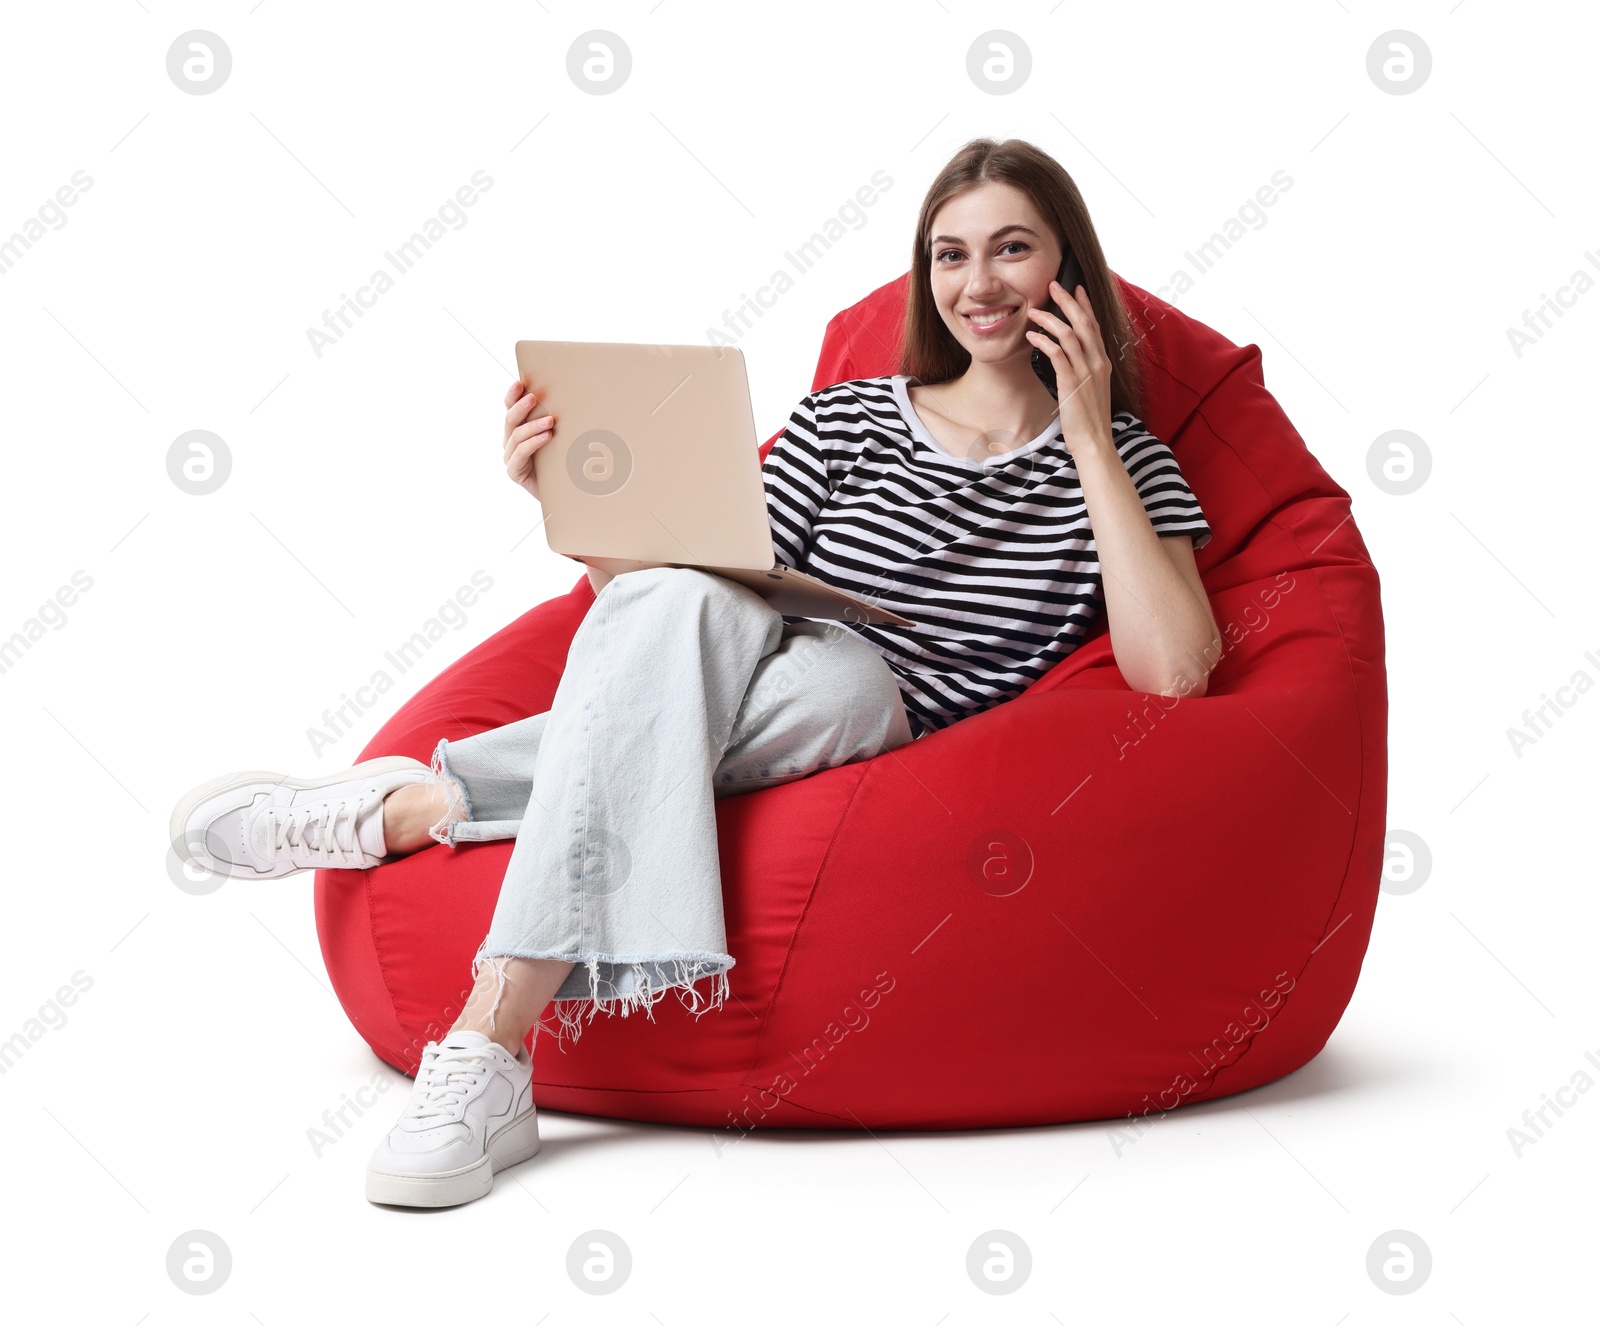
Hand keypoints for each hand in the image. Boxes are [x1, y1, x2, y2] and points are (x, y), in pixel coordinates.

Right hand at [503, 377, 555, 500]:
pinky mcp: (514, 471)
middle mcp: (511, 441)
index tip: (520, 383)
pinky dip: (533, 443)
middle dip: (521, 407)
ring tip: (549, 420)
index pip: (510, 407)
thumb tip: (569, 397)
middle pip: (510, 420)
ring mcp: (511, 457)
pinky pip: (520, 454)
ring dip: (533, 426)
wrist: (564, 492)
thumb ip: (556, 420)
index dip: (512, 395)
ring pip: (516, 436)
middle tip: (534, 397)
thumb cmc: (563, 461)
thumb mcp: (560, 437)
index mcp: (518, 428)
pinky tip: (546, 437)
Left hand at [1025, 279, 1113, 452]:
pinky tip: (1032, 336)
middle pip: (1084, 322)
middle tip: (1053, 285)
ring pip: (1070, 334)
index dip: (1085, 305)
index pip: (1095, 326)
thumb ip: (1084, 372)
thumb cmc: (1089, 421)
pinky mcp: (1072, 384)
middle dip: (1068, 301)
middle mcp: (1097, 363)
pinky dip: (1044, 341)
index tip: (1075, 288)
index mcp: (1103, 363)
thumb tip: (1069, 361)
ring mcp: (1086, 372)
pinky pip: (1057, 355)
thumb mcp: (1091, 390)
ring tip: (1033, 311)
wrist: (1094, 443)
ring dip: (1050, 319)